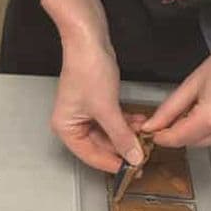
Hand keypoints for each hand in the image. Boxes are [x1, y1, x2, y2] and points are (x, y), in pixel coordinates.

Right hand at [42, 0, 143, 171]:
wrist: (88, 40)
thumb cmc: (86, 69)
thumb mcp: (107, 109)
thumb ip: (121, 136)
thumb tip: (133, 157)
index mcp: (66, 129)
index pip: (91, 157)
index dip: (113, 164)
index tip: (133, 169)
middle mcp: (72, 124)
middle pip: (100, 146)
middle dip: (122, 148)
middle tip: (144, 155)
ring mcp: (84, 114)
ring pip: (109, 134)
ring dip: (127, 135)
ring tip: (144, 137)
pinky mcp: (96, 103)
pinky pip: (112, 121)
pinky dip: (125, 123)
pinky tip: (139, 123)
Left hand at [142, 7, 210, 146]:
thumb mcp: (194, 82)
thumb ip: (169, 109)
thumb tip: (151, 126)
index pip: (177, 139)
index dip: (162, 136)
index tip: (153, 130)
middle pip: (192, 142)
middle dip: (183, 130)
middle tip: (186, 108)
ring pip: (210, 141)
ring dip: (203, 129)